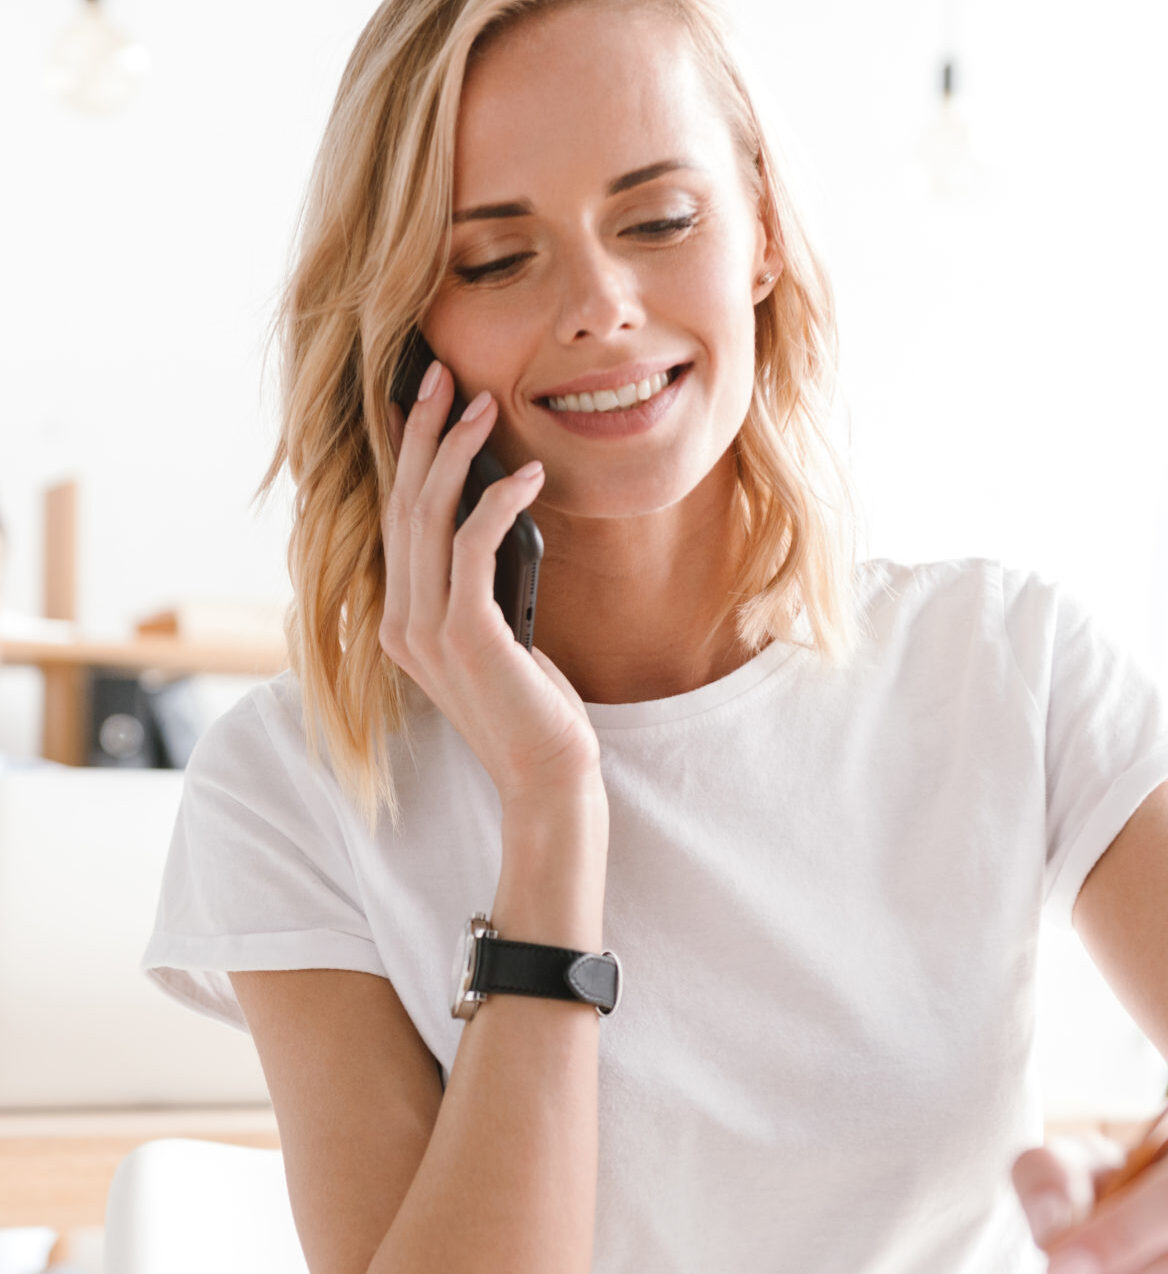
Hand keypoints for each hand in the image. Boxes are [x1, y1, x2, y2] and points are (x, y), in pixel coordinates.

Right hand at [381, 360, 598, 805]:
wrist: (545, 776)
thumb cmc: (532, 709)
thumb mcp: (497, 638)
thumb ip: (477, 591)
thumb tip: (492, 523)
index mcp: (400, 623)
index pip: (395, 521)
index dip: (407, 458)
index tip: (425, 405)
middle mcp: (400, 623)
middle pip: (402, 505)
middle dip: (421, 434)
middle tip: (441, 376)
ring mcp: (426, 630)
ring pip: (429, 516)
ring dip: (457, 453)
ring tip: (484, 406)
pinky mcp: (467, 633)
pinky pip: (473, 546)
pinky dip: (498, 502)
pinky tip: (527, 475)